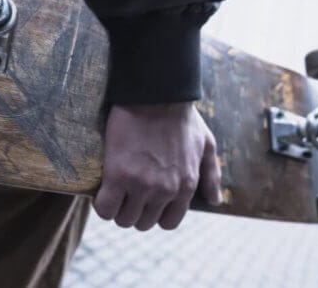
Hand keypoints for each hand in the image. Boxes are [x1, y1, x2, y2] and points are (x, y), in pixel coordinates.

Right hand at [93, 102, 221, 230]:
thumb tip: (215, 200)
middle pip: (144, 223)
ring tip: (115, 191)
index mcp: (186, 185)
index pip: (169, 222)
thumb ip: (211, 174)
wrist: (155, 94)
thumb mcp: (206, 143)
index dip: (156, 213)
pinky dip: (102, 205)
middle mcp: (165, 190)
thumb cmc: (180, 116)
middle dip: (135, 211)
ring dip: (118, 209)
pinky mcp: (117, 176)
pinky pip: (105, 208)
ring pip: (124, 219)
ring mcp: (141, 185)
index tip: (147, 200)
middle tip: (127, 193)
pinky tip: (102, 191)